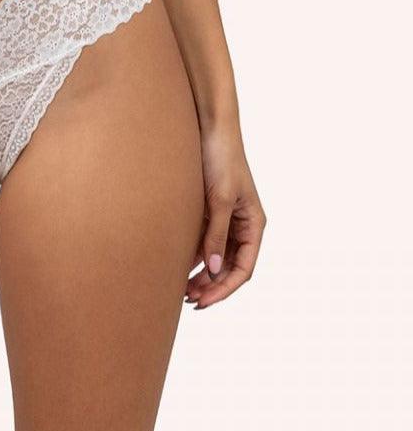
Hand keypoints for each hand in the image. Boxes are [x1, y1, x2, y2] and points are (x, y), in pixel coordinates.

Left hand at [186, 126, 265, 309]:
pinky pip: (202, 242)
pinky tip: (176, 267)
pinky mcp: (208, 212)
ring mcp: (224, 219)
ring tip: (181, 290)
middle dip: (211, 286)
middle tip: (188, 301)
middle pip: (228, 267)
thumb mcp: (219, 199)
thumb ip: (215, 234)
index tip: (203, 301)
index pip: (243, 269)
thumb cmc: (220, 160)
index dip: (224, 289)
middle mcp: (241, 225)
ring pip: (214, 257)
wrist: (209, 129)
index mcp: (253, 225)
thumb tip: (211, 270)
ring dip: (200, 275)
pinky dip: (191, 256)